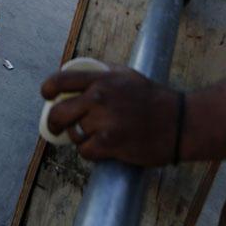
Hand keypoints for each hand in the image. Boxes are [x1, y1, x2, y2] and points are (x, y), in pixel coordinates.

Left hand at [41, 67, 180, 165]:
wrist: (179, 123)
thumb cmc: (153, 99)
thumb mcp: (126, 75)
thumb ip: (101, 73)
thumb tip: (77, 75)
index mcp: (100, 78)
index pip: (60, 80)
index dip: (47, 89)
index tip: (46, 96)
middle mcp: (98, 98)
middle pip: (58, 112)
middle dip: (53, 123)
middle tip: (56, 128)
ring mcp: (103, 121)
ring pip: (73, 134)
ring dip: (80, 138)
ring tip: (96, 136)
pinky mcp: (110, 144)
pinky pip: (86, 152)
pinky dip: (92, 152)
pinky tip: (105, 147)